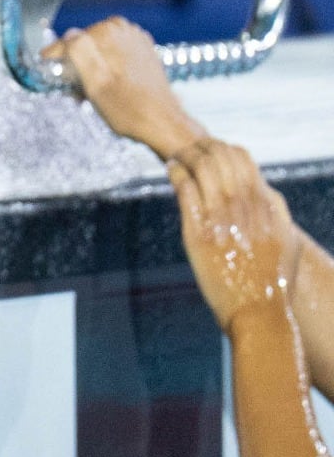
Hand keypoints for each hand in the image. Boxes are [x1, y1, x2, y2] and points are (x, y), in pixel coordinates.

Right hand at [42, 18, 207, 159]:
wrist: (162, 122)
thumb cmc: (128, 108)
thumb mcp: (94, 82)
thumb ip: (78, 52)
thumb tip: (67, 35)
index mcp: (109, 32)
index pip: (70, 40)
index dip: (55, 57)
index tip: (44, 68)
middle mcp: (124, 30)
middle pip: (85, 44)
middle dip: (74, 66)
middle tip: (71, 90)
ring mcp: (136, 40)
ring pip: (99, 51)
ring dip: (88, 69)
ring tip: (87, 94)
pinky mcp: (143, 52)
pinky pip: (114, 56)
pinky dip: (105, 69)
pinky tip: (104, 89)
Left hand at [170, 139, 298, 330]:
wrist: (259, 309)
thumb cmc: (273, 281)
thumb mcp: (287, 241)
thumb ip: (277, 214)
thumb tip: (267, 194)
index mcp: (265, 204)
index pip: (244, 161)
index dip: (226, 150)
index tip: (213, 151)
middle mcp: (244, 205)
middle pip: (221, 159)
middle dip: (203, 147)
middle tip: (189, 148)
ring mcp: (221, 218)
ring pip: (203, 170)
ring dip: (187, 157)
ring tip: (177, 156)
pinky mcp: (198, 234)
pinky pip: (186, 192)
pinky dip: (177, 175)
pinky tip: (171, 169)